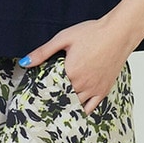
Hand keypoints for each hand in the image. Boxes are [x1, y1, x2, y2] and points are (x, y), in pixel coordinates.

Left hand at [19, 17, 138, 114]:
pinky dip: (82, 109)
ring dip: (67, 104)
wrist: (118, 33)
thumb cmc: (92, 33)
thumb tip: (26, 62)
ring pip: (75, 105)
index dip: (42, 91)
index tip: (36, 93)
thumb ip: (43, 52)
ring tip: (58, 101)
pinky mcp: (104, 90)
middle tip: (45, 98)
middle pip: (62, 99)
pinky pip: (91, 108)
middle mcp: (82, 85)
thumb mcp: (64, 38)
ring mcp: (94, 90)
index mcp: (70, 72)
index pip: (50, 89)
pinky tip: (75, 107)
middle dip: (54, 98)